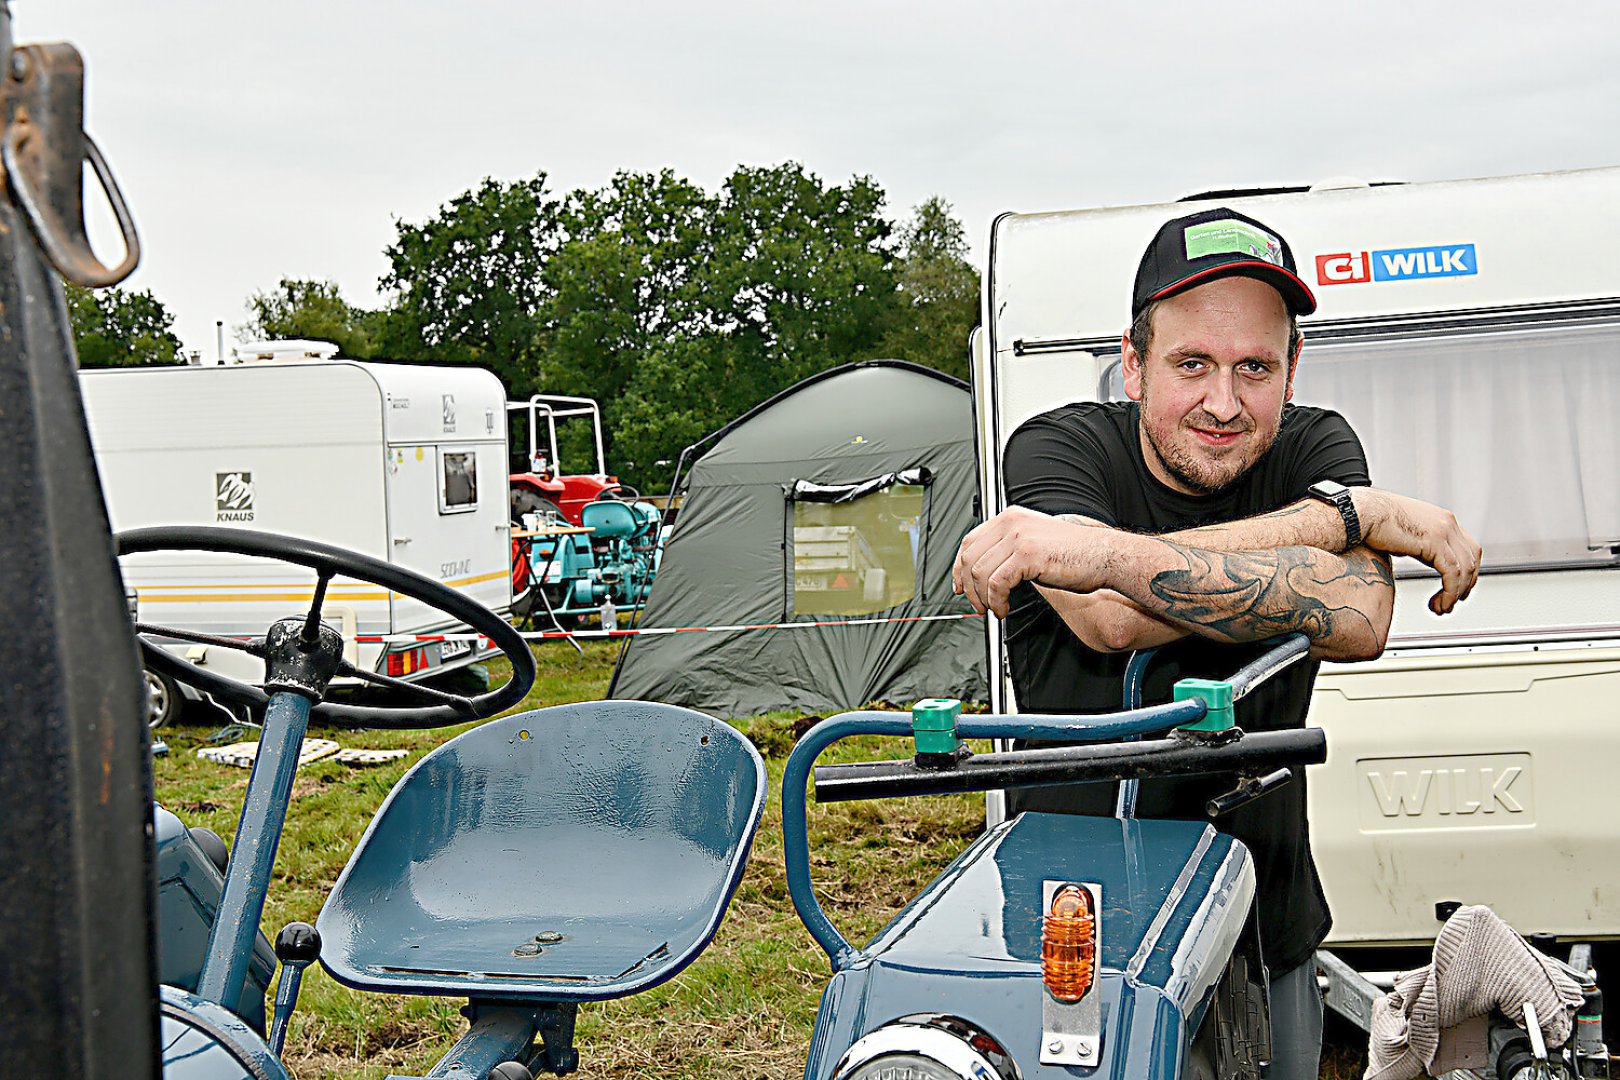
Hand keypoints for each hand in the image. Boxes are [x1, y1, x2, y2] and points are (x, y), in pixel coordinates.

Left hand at [952, 507, 1108, 617]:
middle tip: (978, 605)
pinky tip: (1004, 608)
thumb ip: (1009, 551)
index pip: (970, 541)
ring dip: (983, 598)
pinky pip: (997, 583)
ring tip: (995, 609)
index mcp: (1011, 518)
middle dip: (970, 588)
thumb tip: (986, 572)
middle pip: (970, 558)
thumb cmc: (1076, 554)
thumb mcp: (1034, 544)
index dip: (959, 567)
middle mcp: (1012, 523)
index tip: (960, 586)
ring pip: (980, 572)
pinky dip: (996, 601)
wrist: (1103, 556)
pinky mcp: (1027, 554)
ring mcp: (1018, 536)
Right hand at [1352, 489, 1481, 614]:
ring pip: (1464, 570)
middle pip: (1472, 559)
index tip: (1456, 590)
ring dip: (1455, 594)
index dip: (1467, 572)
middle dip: (1465, 586)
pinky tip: (1438, 603)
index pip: (1469, 548)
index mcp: (1441, 519)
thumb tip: (1417, 554)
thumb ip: (1417, 543)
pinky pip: (1452, 574)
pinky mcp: (1434, 542)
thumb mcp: (1404, 533)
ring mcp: (1443, 531)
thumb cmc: (1370, 521)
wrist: (1359, 513)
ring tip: (1441, 608)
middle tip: (1450, 603)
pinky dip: (1449, 593)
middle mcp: (1447, 523)